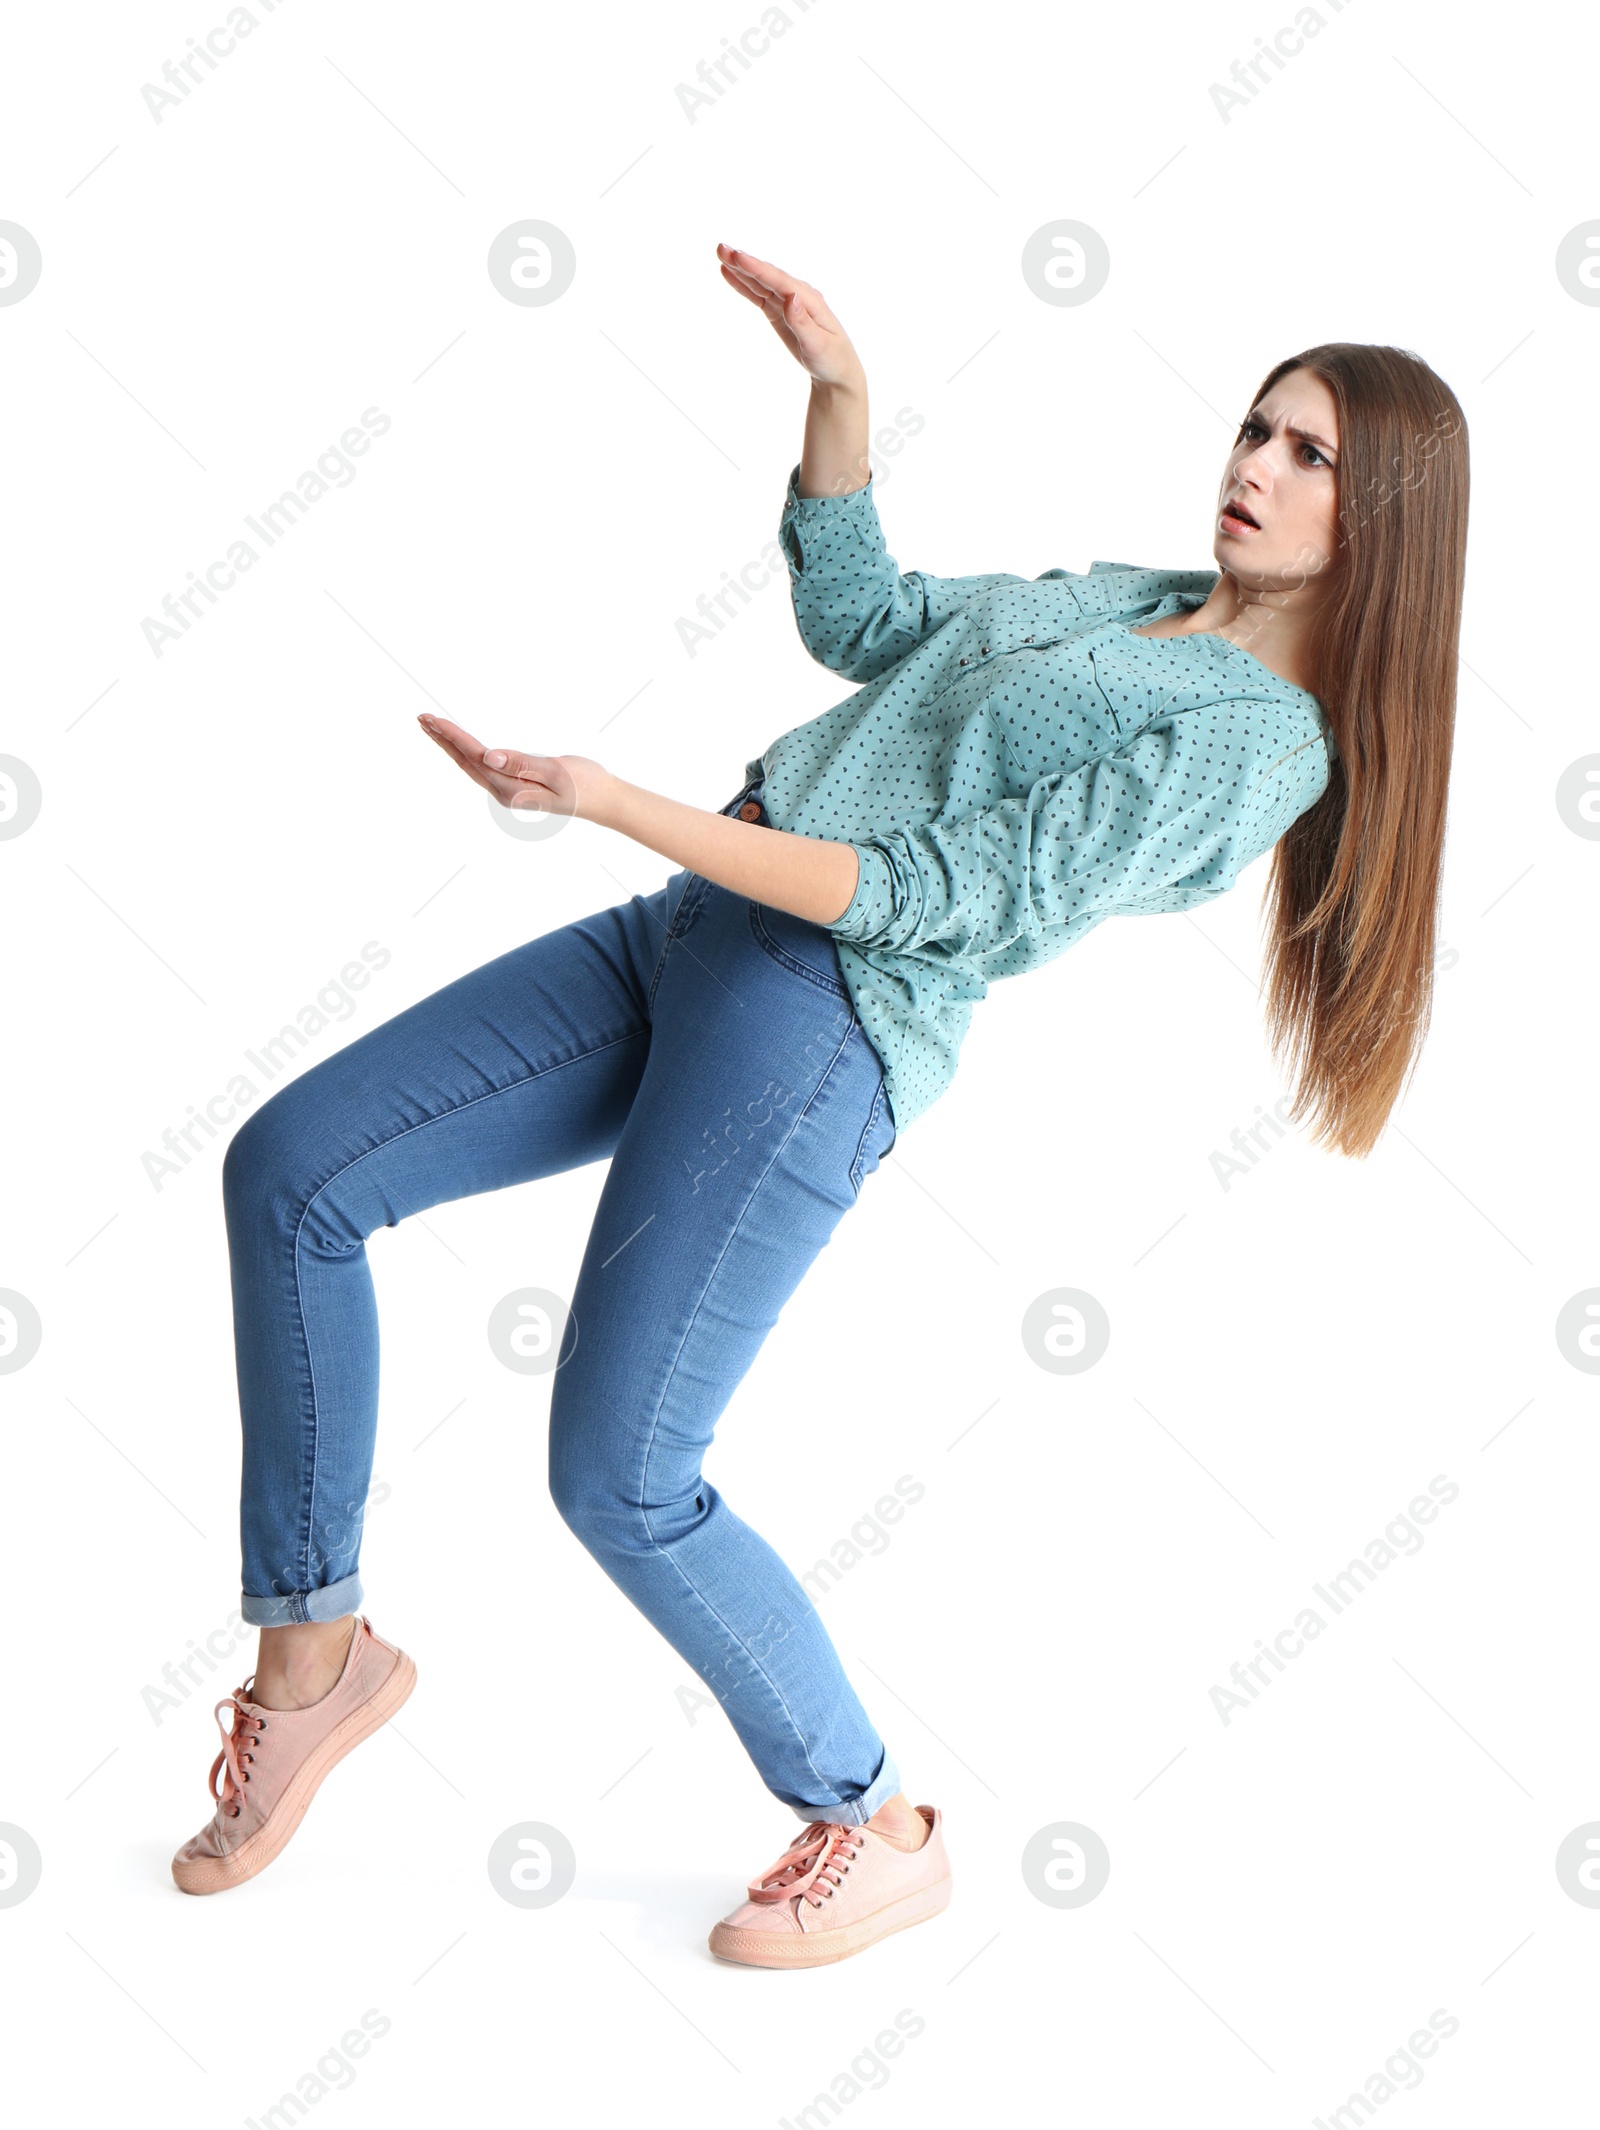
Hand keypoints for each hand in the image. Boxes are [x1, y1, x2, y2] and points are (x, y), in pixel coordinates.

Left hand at [416, 715, 609, 821]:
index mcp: (512, 788)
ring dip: (451, 746)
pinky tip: (459, 746)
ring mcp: (509, 791)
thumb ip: (522, 763)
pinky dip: (466, 753)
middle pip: (465, 762)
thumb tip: (489, 756)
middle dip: (442, 740)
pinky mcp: (515, 786)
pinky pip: (483, 767)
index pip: (475, 757)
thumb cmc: (585, 784)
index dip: (452, 737)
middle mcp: (505, 792)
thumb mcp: (556, 771)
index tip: (433, 720)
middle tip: (421, 718)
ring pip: (471, 765)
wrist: (604, 801)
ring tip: (432, 728)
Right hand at [716, 244, 864, 391]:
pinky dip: (743, 285)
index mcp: (809, 300)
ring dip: (740, 269)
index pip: (780, 281)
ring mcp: (787, 301)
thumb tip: (790, 297)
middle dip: (745, 262)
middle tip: (722, 247)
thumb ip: (802, 322)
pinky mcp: (778, 311)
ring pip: (760, 282)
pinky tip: (729, 273)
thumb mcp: (818, 345)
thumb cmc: (831, 359)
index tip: (739, 257)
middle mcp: (797, 295)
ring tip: (721, 253)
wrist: (836, 370)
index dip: (758, 269)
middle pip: (767, 276)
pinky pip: (758, 295)